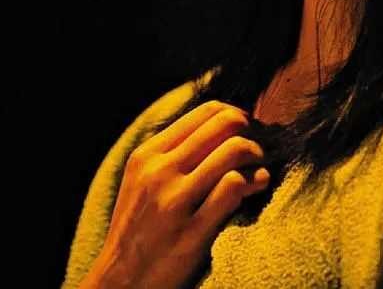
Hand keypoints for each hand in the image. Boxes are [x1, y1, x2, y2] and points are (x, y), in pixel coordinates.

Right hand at [86, 101, 270, 288]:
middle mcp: (159, 171)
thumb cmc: (139, 230)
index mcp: (148, 154)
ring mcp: (174, 201)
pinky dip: (254, 181)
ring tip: (260, 169)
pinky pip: (234, 187)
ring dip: (257, 155)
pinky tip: (256, 187)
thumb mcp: (143, 182)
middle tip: (259, 148)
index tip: (247, 130)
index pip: (206, 111)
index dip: (236, 115)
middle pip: (224, 123)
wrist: (122, 283)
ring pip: (233, 150)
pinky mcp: (192, 231)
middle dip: (252, 131)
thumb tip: (222, 126)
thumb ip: (174, 154)